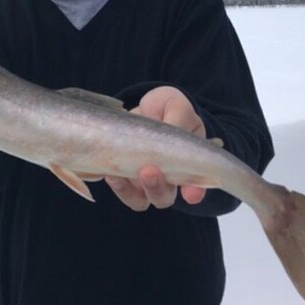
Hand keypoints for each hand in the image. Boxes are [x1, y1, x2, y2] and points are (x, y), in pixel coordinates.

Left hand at [105, 86, 207, 210]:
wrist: (141, 107)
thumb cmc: (167, 107)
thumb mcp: (176, 105)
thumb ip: (178, 118)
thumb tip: (173, 129)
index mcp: (189, 164)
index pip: (195, 187)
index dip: (195, 193)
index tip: (191, 193)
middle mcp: (168, 179)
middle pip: (164, 198)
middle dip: (157, 189)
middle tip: (149, 171)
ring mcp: (144, 181)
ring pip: (140, 200)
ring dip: (130, 191)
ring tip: (119, 175)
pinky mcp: (124, 176)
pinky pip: (120, 190)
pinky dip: (115, 185)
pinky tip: (109, 173)